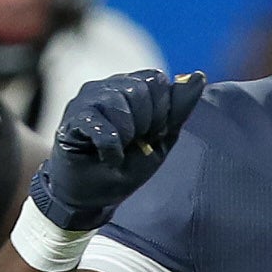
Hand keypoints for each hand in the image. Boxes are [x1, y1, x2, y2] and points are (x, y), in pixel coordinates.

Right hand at [35, 70, 206, 230]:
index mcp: (132, 87)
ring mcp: (87, 98)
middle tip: (132, 144)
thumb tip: (199, 76)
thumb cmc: (125, 165)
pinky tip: (107, 157)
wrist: (92, 196)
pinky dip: (110, 148)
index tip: (152, 134)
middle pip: (139, 89)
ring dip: (126, 137)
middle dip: (145, 124)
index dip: (161, 112)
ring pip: (118, 104)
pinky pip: (100, 125)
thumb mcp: (161, 139)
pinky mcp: (72, 117)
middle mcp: (108, 85)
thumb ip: (179, 108)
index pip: (157, 80)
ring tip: (118, 151)